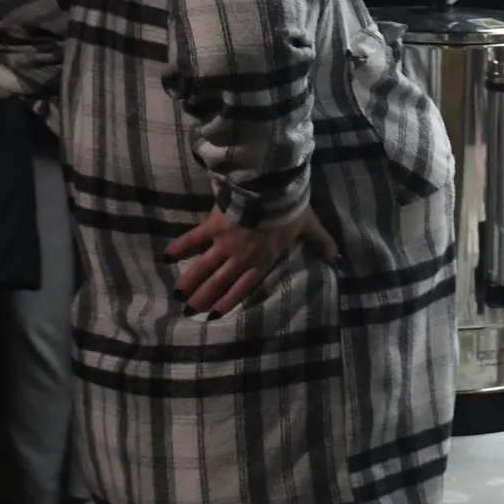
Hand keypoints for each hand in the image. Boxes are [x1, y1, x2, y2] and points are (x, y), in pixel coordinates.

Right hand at [165, 205, 337, 314]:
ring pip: (204, 267)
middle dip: (203, 298)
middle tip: (190, 309)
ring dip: (189, 281)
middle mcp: (242, 257)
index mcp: (263, 260)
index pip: (244, 287)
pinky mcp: (213, 226)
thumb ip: (322, 243)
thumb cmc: (292, 208)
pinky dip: (180, 247)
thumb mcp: (310, 226)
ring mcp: (225, 243)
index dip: (228, 302)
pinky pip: (193, 238)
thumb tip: (337, 257)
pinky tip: (166, 257)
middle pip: (219, 283)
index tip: (214, 314)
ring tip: (177, 293)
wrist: (273, 188)